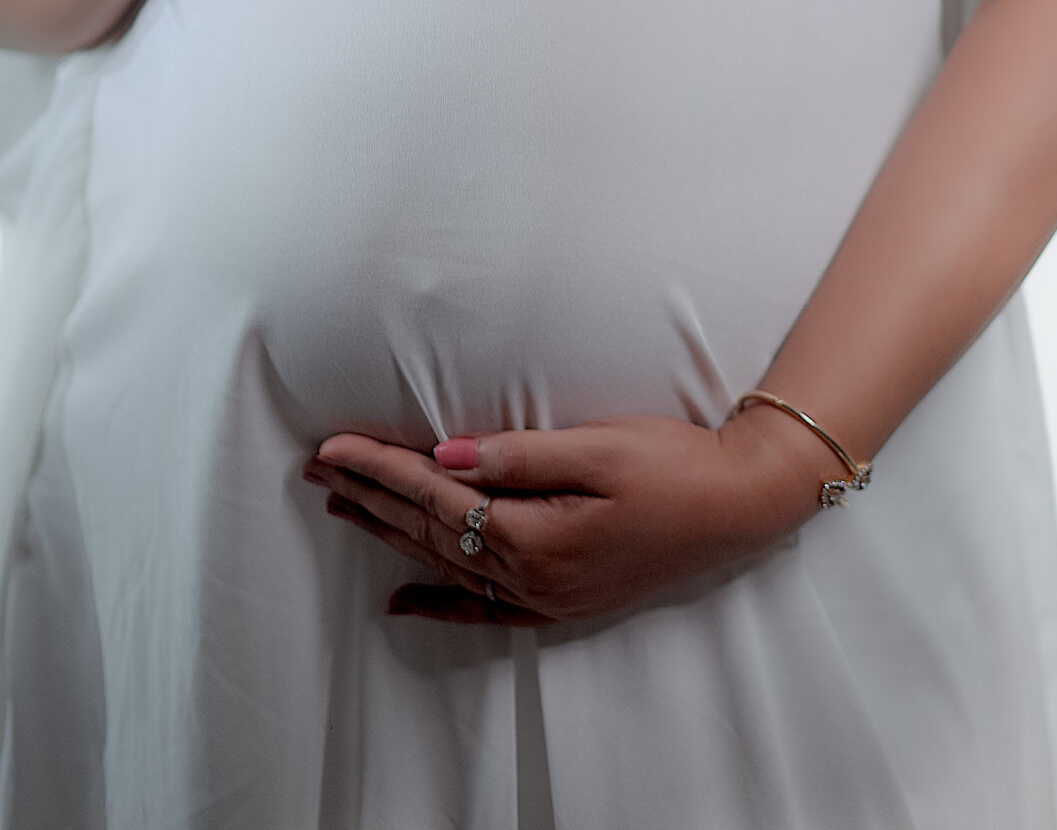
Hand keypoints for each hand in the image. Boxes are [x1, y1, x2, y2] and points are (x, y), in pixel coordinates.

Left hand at [302, 410, 826, 624]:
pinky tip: (402, 601)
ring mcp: (545, 597)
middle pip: (429, 533)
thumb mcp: (597, 446)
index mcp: (534, 536)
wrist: (739, 507)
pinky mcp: (561, 600)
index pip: (433, 497)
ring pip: (446, 566)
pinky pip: (483, 610)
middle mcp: (530, 577)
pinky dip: (437, 602)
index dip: (378, 468)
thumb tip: (444, 456)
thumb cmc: (674, 466)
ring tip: (344, 508)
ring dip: (391, 535)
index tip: (330, 445)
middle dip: (369, 497)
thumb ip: (516, 456)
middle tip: (317, 469)